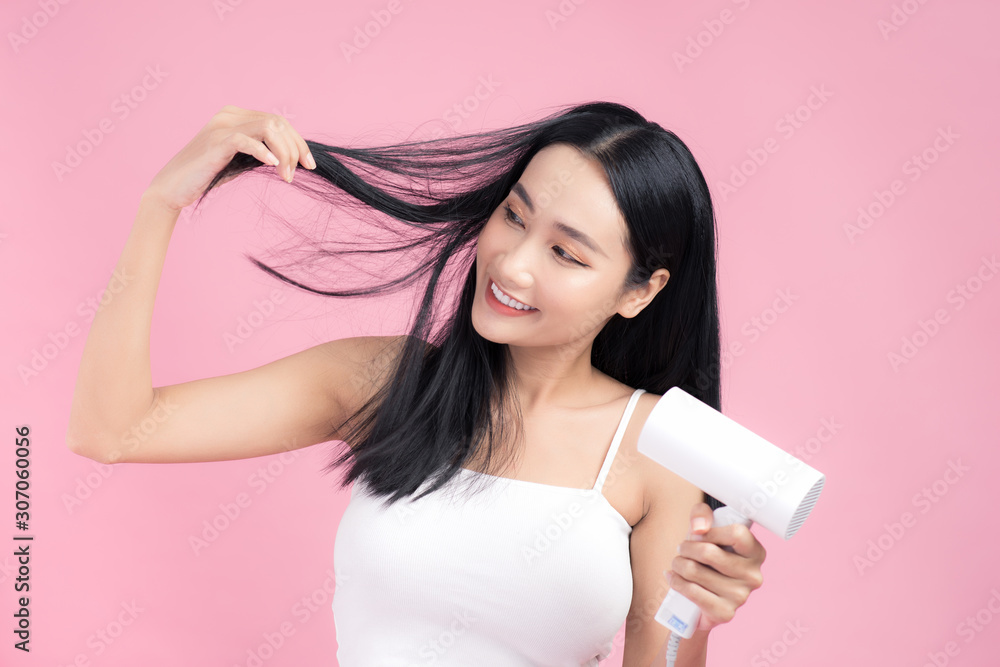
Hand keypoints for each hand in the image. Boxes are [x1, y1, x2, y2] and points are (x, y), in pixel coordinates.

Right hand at [145, 105, 315, 211]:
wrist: (173, 188)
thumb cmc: (208, 175)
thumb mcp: (241, 160)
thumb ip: (262, 151)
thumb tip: (291, 156)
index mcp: (237, 115)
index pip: (278, 121)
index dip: (298, 142)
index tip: (310, 164)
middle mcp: (230, 115)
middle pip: (278, 123)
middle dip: (296, 148)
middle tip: (301, 172)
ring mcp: (221, 126)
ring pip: (268, 128)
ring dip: (284, 153)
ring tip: (286, 176)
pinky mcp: (216, 142)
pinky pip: (248, 140)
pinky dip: (265, 153)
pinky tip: (274, 167)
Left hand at [668, 502, 765, 632]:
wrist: (702, 597)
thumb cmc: (706, 557)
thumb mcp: (706, 529)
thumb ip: (702, 515)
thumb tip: (698, 528)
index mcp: (756, 552)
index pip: (736, 533)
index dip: (710, 531)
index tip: (697, 534)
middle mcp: (753, 575)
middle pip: (709, 553)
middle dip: (686, 548)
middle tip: (681, 549)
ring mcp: (741, 596)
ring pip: (695, 571)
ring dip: (678, 564)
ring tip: (677, 563)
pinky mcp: (725, 612)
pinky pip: (691, 592)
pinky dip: (676, 582)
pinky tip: (673, 577)